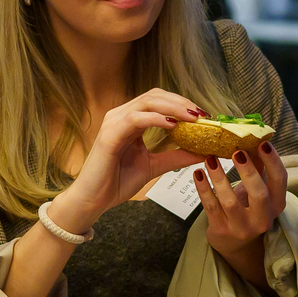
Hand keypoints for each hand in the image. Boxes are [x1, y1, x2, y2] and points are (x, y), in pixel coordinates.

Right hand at [51, 89, 207, 233]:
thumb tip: (203, 152)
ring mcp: (114, 123)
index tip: (204, 114)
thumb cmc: (117, 181)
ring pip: (147, 103)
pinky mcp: (109, 135)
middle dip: (181, 102)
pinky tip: (173, 125)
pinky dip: (155, 119)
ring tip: (193, 117)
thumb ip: (176, 156)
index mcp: (131, 120)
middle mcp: (121, 116)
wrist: (93, 200)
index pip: (159, 101)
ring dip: (173, 107)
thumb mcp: (154, 166)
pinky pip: (135, 119)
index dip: (182, 103)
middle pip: (155, 96)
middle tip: (203, 114)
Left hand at [193, 142, 287, 256]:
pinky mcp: (221, 230)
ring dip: (219, 177)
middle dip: (248, 171)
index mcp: (276, 204)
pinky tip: (198, 173)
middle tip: (237, 152)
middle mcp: (262, 218)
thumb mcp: (257, 190)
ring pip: (230, 201)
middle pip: (259, 194)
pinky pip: (210, 206)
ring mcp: (241, 227)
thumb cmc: (247, 209)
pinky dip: (203, 188)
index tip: (262, 143)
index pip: (280, 180)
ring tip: (209, 158)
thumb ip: (259, 166)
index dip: (273, 160)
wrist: (233, 243)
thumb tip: (256, 137)